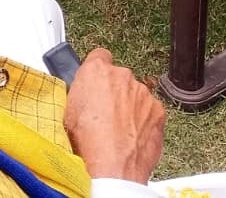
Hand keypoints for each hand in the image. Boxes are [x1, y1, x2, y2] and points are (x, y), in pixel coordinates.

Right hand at [64, 48, 163, 183]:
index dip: (97, 70)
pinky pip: (149, 112)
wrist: (113, 169)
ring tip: (117, 132)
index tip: (96, 82)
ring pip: (135, 96)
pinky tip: (132, 138)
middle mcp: (122, 76)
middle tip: (104, 115)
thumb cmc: (88, 145)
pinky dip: (143, 122)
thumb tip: (81, 94)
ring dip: (129, 108)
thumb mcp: (68, 113)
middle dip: (114, 93)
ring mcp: (142, 92)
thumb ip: (81, 93)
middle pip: (119, 78)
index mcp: (96, 71)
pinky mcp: (157, 110)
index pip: (99, 56)